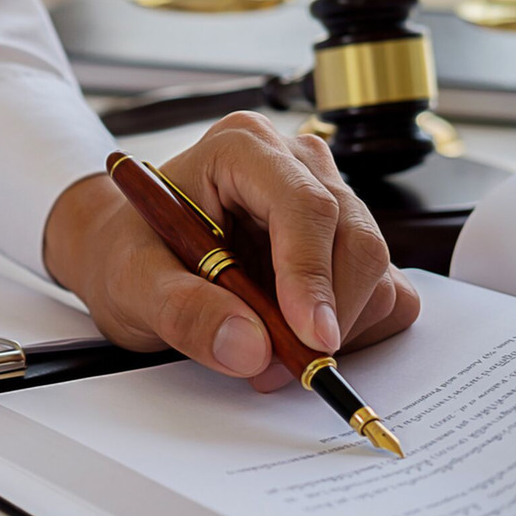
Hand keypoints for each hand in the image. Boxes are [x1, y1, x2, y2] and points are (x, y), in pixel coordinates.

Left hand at [44, 112, 419, 391]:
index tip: (312, 337)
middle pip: (353, 238)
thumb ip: (182, 310)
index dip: (312, 274)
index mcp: (241, 149)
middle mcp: (296, 164)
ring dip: (337, 325)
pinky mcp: (346, 242)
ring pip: (375, 269)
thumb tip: (249, 348)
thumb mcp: (132, 283)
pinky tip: (298, 336)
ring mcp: (330, 199)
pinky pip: (385, 290)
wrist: (130, 256)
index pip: (304, 205)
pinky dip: (355, 328)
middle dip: (328, 313)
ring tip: (269, 350)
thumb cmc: (131, 253)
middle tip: (283, 366)